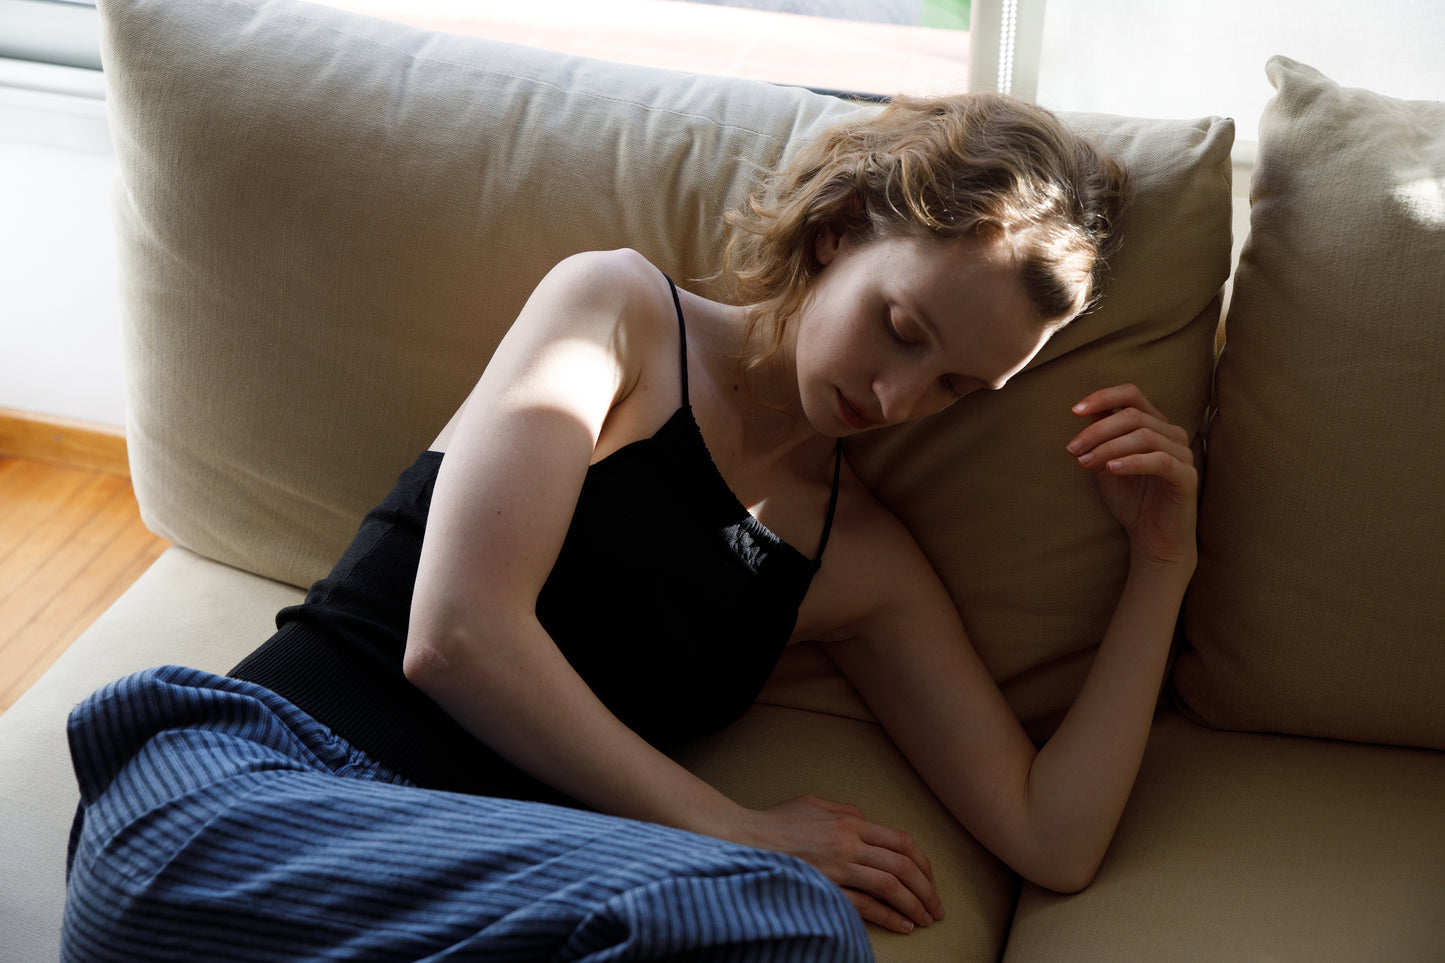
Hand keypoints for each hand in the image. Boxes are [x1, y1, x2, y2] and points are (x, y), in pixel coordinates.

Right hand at [736, 794, 943, 933]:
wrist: (743, 839)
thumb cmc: (775, 822)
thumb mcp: (813, 803)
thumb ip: (844, 810)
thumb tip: (867, 819)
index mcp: (849, 821)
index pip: (901, 841)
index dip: (924, 863)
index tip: (931, 880)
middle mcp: (848, 842)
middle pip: (903, 865)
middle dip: (927, 889)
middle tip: (937, 907)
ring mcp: (836, 867)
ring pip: (889, 885)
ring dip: (914, 905)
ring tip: (924, 920)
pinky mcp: (824, 888)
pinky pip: (864, 905)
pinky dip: (888, 917)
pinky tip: (902, 925)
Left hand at [1067, 384, 1197, 567]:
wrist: (1152, 537)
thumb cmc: (1130, 499)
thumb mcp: (1106, 465)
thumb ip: (1099, 440)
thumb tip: (1085, 412)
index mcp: (1153, 425)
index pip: (1132, 395)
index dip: (1103, 397)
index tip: (1075, 411)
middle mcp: (1171, 433)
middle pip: (1133, 416)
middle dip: (1097, 430)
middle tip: (1073, 449)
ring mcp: (1182, 454)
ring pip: (1145, 436)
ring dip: (1109, 447)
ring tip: (1085, 462)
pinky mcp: (1187, 476)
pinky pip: (1160, 461)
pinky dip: (1133, 462)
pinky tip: (1111, 469)